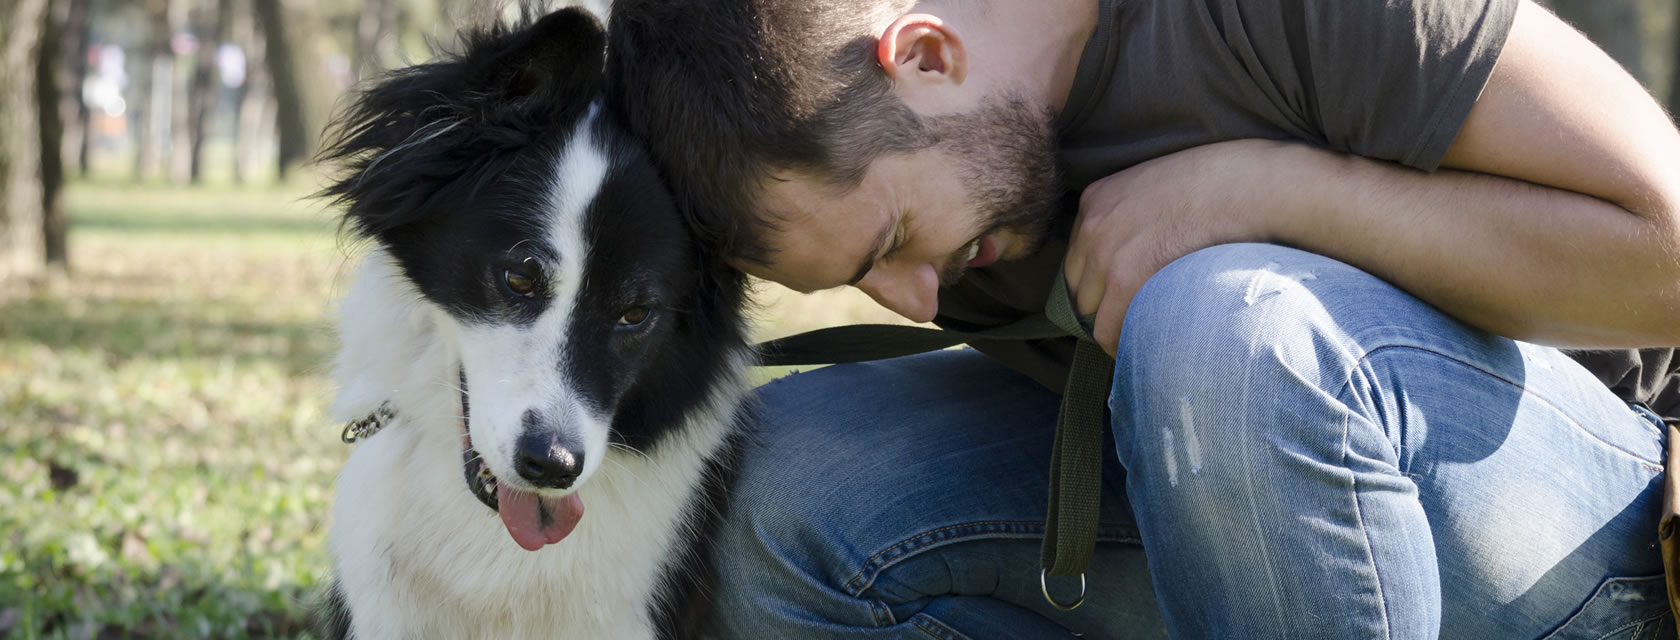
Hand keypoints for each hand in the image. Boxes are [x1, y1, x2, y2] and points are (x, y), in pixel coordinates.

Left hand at [1064, 139, 1297, 354]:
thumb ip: (1134, 213)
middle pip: (1080, 287)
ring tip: (1145, 332)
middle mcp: (1091, 226)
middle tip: (1136, 315)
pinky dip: (1121, 344)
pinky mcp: (1126, 280)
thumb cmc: (1218, 183)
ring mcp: (1104, 254)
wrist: (1246, 186)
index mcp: (1096, 200)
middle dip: (1104, 303)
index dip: (1100, 281)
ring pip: (1091, 312)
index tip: (1121, 294)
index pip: (1079, 258)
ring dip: (1115, 323)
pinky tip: (1143, 348)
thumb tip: (1138, 248)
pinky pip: (1108, 330)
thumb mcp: (1157, 185)